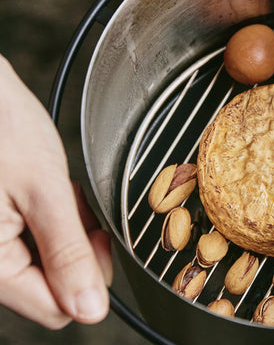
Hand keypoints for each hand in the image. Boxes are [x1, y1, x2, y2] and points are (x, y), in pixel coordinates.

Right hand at [0, 55, 111, 328]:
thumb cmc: (1, 127)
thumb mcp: (44, 192)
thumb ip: (67, 254)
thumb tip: (89, 309)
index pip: (56, 309)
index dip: (90, 277)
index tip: (100, 237)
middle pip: (52, 286)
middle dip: (77, 248)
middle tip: (74, 205)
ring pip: (46, 262)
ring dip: (64, 230)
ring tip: (55, 189)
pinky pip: (31, 240)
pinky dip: (49, 219)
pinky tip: (45, 189)